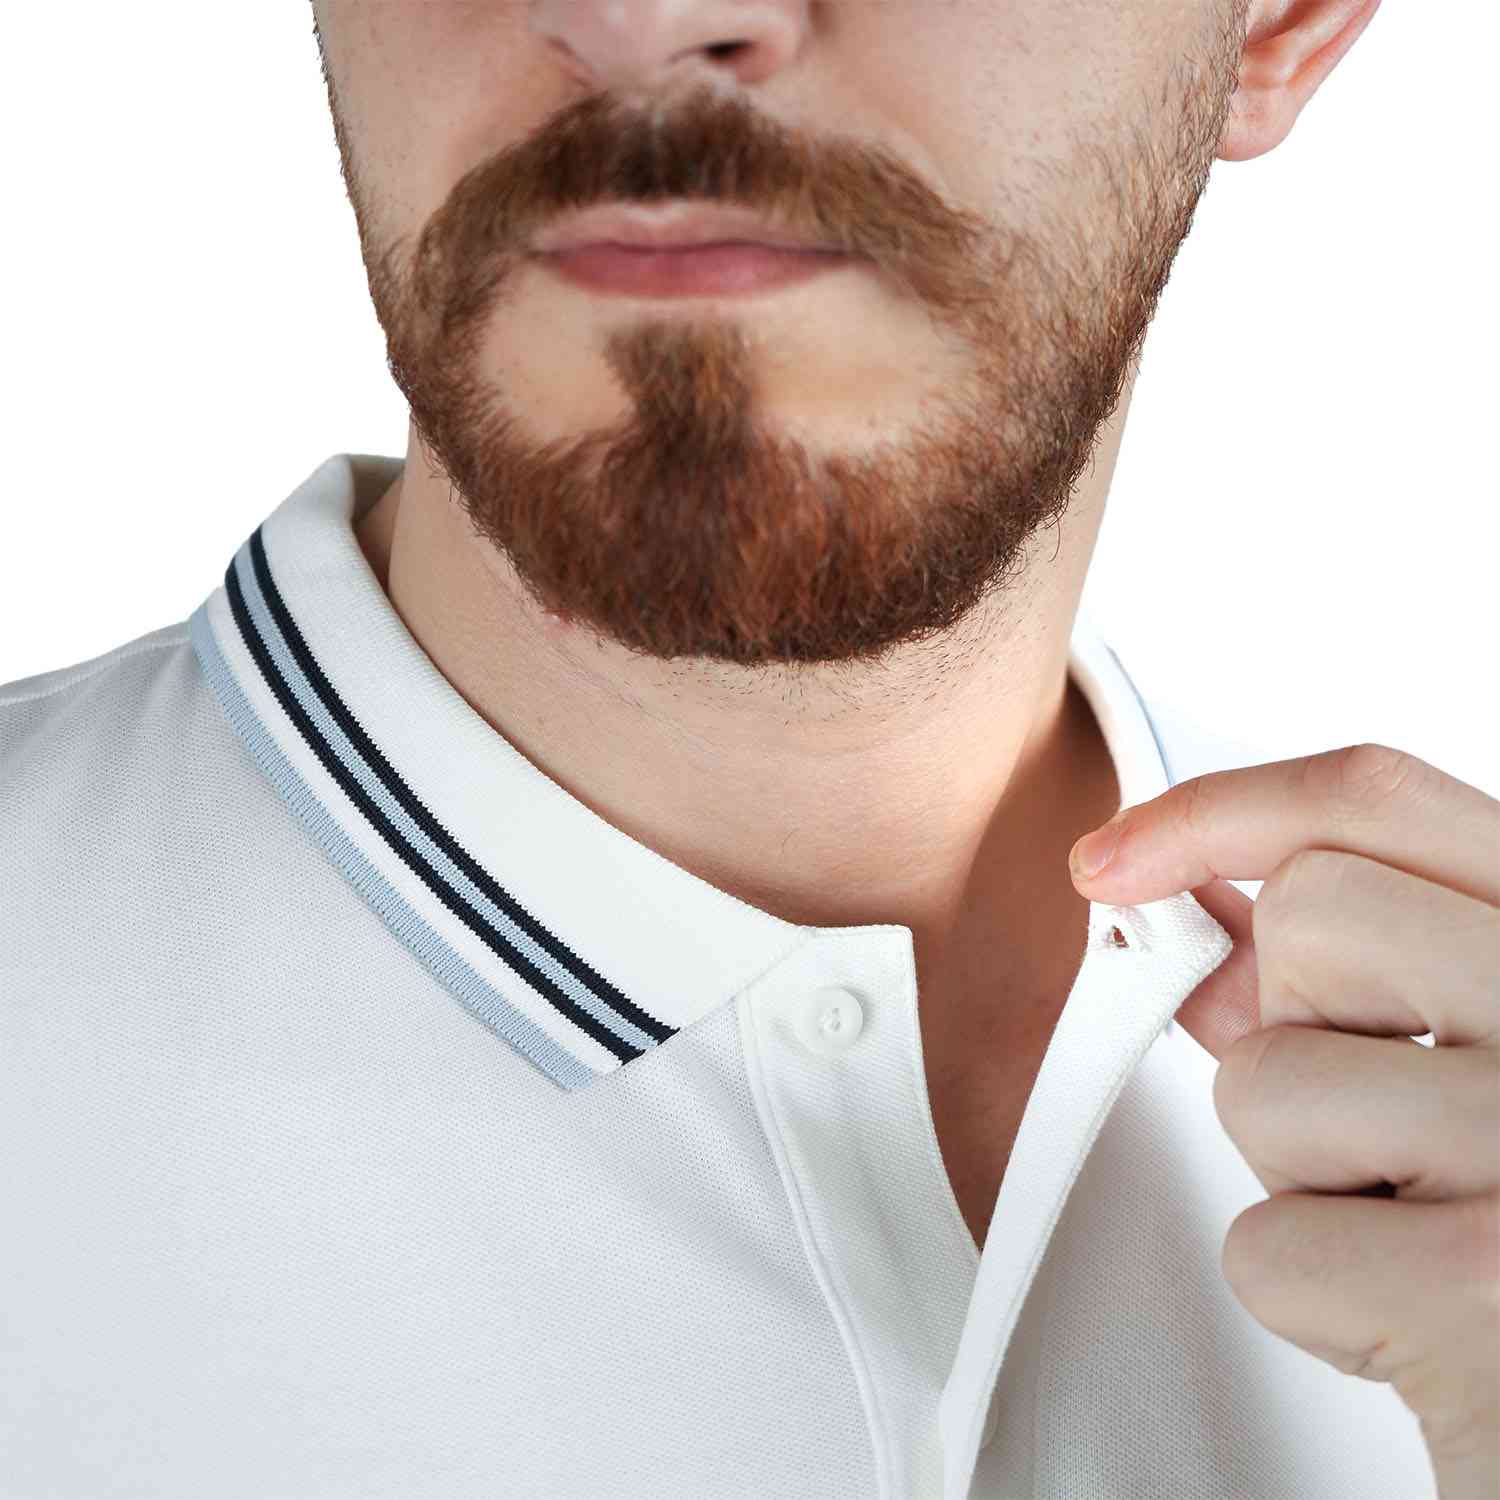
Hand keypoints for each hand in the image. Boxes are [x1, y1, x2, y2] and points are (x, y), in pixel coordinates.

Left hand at [1067, 742, 1499, 1498]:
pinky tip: (1412, 1320)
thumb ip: (1354, 977)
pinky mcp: (1485, 1292)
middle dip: (1292, 1018)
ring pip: (1262, 1078)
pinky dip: (1309, 1294)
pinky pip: (1267, 1246)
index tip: (1109, 860)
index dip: (1219, 811)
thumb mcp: (1471, 1062)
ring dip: (1299, 1166)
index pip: (1377, 800)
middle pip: (1311, 914)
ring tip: (1416, 1223)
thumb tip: (1202, 922)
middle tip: (1377, 1114)